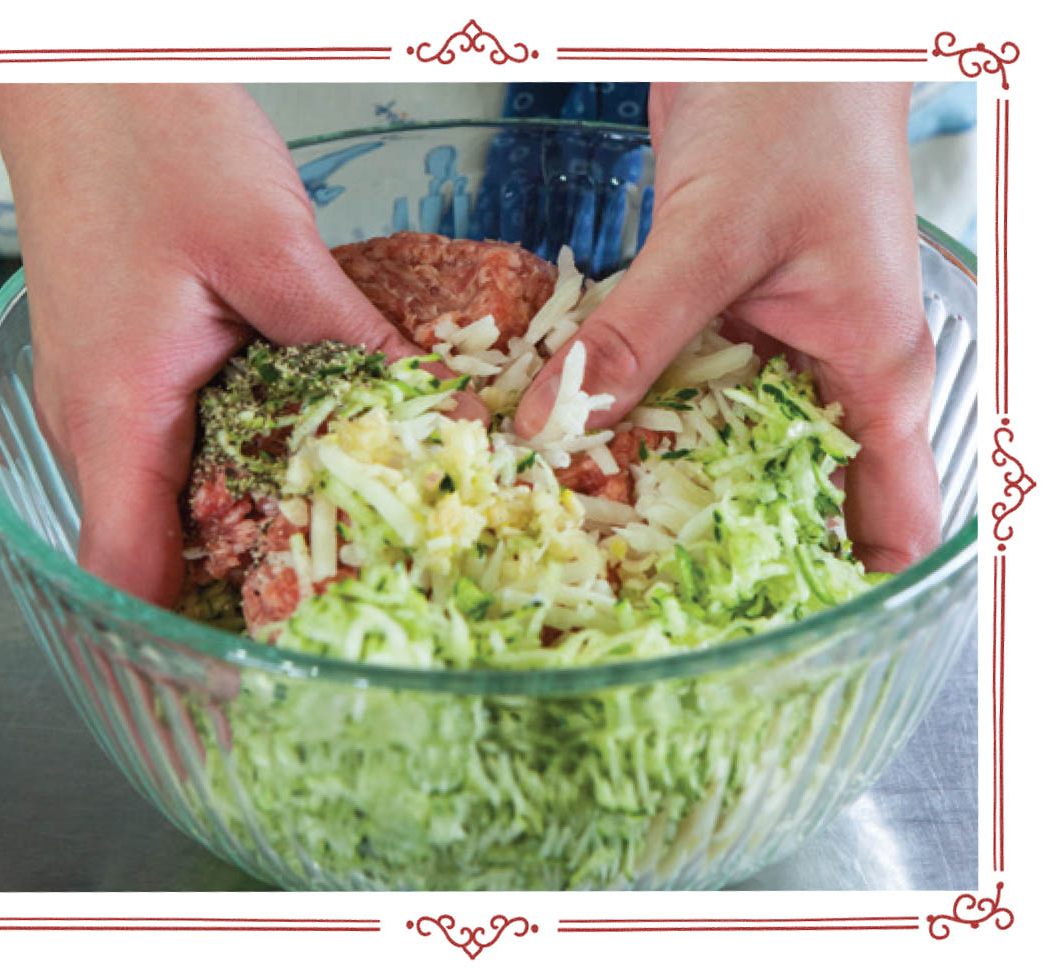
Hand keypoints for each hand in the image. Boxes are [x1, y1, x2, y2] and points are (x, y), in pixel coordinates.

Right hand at [0, 84, 467, 605]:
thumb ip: (350, 339)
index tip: (262, 692)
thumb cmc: (150, 142)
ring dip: (255, 535)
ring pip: (179, 509)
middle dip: (249, 597)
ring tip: (352, 558)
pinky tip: (317, 464)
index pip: (127, 576)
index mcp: (116, 414)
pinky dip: (248, 475)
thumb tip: (431, 406)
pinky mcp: (140, 375)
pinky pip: (191, 456)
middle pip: (161, 558)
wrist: (90, 81)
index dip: (189, 648)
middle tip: (350, 618)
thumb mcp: (269, 246)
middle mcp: (103, 427)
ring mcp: (116, 403)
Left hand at [515, 83, 938, 571]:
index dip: (828, 582)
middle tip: (627, 583)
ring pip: (727, 441)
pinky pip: (685, 384)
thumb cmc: (794, 113)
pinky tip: (580, 432)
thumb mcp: (715, 234)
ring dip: (663, 473)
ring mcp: (780, 345)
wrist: (780, 37)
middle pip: (792, 492)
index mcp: (875, 371)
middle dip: (717, 538)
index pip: (886, 519)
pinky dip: (640, 409)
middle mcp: (832, 371)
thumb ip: (639, 332)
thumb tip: (562, 421)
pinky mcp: (728, 316)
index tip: (750, 626)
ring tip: (584, 521)